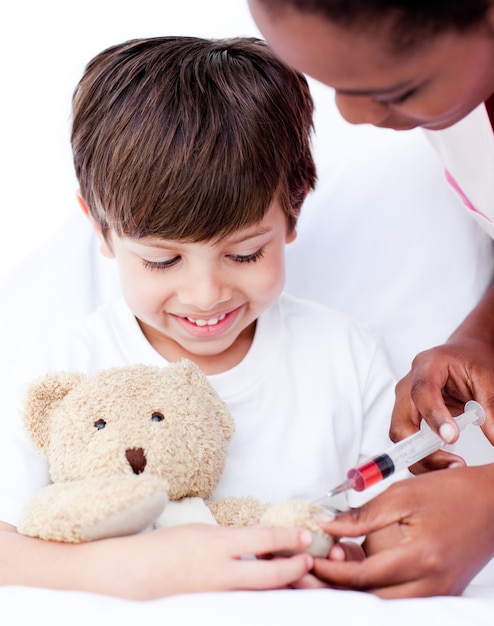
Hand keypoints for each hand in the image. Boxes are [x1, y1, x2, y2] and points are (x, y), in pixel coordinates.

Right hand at [67, 523, 313, 598]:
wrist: (129, 575)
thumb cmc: (163, 548)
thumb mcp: (200, 533)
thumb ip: (230, 541)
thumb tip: (259, 545)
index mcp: (216, 544)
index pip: (263, 539)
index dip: (289, 538)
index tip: (307, 536)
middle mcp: (219, 572)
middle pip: (270, 576)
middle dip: (296, 570)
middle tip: (310, 562)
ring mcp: (215, 596)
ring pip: (260, 595)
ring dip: (281, 586)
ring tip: (296, 577)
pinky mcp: (211, 610)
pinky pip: (243, 604)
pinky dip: (258, 598)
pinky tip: (266, 593)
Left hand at [302, 466, 493, 597]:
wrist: (493, 502)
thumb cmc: (452, 492)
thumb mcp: (402, 494)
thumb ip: (363, 514)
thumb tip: (328, 526)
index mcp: (420, 557)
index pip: (362, 576)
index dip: (331, 570)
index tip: (308, 560)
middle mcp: (432, 584)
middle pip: (372, 599)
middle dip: (337, 587)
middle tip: (311, 572)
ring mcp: (440, 591)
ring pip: (387, 604)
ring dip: (357, 591)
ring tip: (333, 570)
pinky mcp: (443, 591)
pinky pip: (404, 599)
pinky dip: (379, 589)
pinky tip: (362, 570)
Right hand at [391, 338, 493, 472]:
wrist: (462, 353)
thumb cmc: (470, 360)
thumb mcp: (486, 378)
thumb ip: (491, 407)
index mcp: (427, 366)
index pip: (422, 392)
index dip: (434, 416)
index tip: (451, 437)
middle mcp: (408, 384)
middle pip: (401, 422)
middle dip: (422, 449)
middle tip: (454, 464)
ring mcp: (404, 401)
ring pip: (400, 437)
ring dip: (422, 458)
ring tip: (453, 467)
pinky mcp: (407, 416)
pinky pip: (407, 442)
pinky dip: (422, 457)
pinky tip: (444, 464)